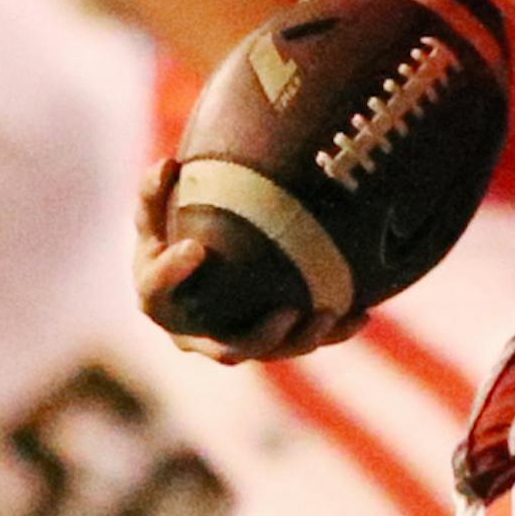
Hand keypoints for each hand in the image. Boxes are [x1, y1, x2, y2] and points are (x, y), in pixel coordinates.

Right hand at [135, 158, 360, 363]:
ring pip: (269, 353)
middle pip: (225, 347)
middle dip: (258, 335)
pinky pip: (300, 343)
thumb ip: (153, 193)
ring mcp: (231, 343)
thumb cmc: (168, 237)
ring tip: (329, 313)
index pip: (156, 291)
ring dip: (302, 339)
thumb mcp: (154, 216)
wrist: (190, 273)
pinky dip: (332, 333)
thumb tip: (166, 163)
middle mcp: (193, 334)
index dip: (172, 273)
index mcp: (158, 300)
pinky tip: (361, 315)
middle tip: (287, 310)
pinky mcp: (266, 345)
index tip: (195, 246)